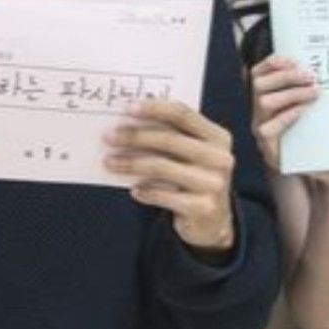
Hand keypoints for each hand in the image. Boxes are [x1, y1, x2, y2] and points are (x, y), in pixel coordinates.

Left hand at [106, 99, 237, 253]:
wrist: (212, 220)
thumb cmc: (193, 177)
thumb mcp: (191, 154)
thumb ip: (171, 136)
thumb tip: (126, 123)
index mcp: (218, 137)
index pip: (183, 114)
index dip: (154, 109)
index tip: (127, 108)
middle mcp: (220, 158)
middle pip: (170, 140)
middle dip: (135, 136)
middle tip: (108, 137)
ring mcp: (214, 184)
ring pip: (163, 167)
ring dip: (131, 163)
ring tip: (109, 162)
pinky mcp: (204, 207)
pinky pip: (165, 196)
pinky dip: (146, 191)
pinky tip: (133, 190)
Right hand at [248, 56, 328, 186]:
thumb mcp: (323, 110)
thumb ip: (316, 90)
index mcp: (269, 101)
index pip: (257, 74)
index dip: (271, 63)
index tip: (293, 59)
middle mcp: (261, 115)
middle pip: (258, 85)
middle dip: (285, 76)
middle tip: (311, 76)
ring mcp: (263, 133)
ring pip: (263, 103)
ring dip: (290, 93)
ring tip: (315, 93)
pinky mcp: (269, 151)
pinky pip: (267, 128)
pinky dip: (286, 115)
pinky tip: (304, 111)